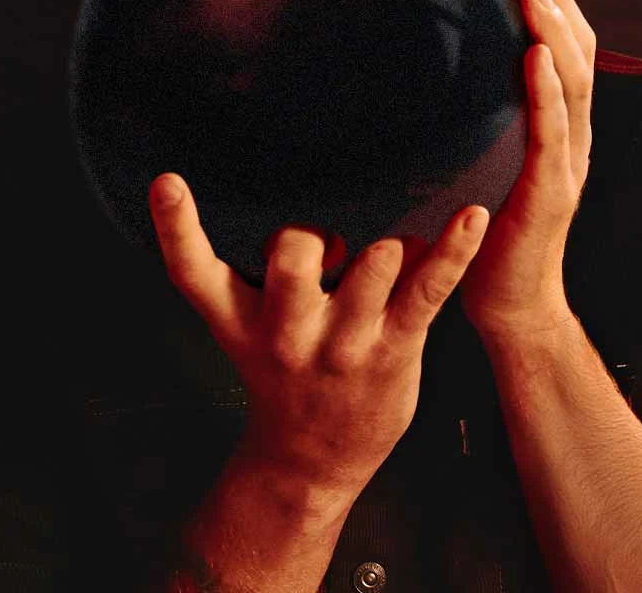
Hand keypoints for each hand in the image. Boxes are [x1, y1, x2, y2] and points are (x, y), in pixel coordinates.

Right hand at [149, 173, 487, 498]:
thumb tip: (302, 197)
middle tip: (330, 247)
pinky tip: (474, 217)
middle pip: (294, 257)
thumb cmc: (286, 377)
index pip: (196, 273)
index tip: (167, 180)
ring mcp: (346, 341)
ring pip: (373, 262)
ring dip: (388, 244)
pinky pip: (431, 288)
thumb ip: (259, 277)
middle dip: (311, 235)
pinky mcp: (397, 346)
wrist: (310, 461)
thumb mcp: (248, 333)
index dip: (177, 227)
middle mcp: (290, 331)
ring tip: (396, 251)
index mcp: (243, 321)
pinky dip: (454, 249)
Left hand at [460, 0, 598, 347]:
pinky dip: (549, 90)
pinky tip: (535, 55)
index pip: (565, 48)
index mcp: (559, 127)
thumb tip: (419, 78)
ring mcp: (568, 162)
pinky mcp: (552, 192)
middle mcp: (573, 136)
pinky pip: (553, 131)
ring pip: (574, 80)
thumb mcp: (478, 166)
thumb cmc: (484, 239)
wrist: (509, 308)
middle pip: (577, 49)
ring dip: (555, 27)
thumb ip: (471, 125)